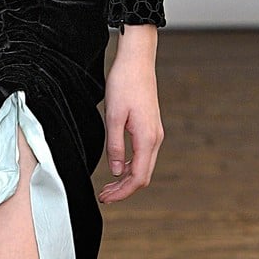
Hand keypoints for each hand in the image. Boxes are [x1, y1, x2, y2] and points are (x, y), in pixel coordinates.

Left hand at [99, 25, 162, 204]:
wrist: (137, 60)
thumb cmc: (124, 83)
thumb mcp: (113, 116)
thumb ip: (115, 146)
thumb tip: (117, 171)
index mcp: (147, 138)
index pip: (138, 177)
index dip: (122, 192)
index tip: (105, 198)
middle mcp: (155, 138)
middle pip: (143, 176)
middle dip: (124, 190)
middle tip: (104, 196)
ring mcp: (155, 133)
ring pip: (144, 166)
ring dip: (127, 179)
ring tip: (108, 185)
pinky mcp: (150, 127)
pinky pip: (143, 155)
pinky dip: (131, 166)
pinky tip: (118, 167)